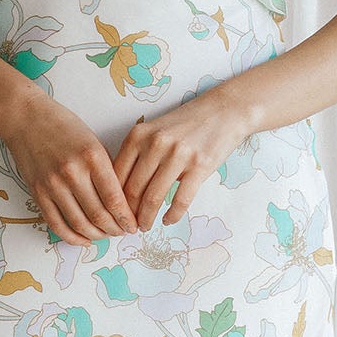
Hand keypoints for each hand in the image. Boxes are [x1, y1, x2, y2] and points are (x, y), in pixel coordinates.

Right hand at [0, 94, 142, 245]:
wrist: (25, 118)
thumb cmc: (63, 127)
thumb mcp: (93, 141)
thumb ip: (106, 170)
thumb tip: (122, 202)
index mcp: (92, 157)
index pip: (115, 199)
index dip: (127, 218)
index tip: (133, 225)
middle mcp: (72, 173)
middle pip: (99, 215)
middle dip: (115, 229)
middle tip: (122, 232)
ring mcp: (53, 185)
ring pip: (79, 223)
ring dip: (96, 235)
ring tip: (106, 235)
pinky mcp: (38, 193)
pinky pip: (56, 224)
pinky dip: (72, 237)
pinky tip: (84, 239)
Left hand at [110, 85, 256, 228]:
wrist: (224, 110)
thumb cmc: (187, 123)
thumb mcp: (154, 131)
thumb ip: (138, 154)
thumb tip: (123, 192)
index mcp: (138, 135)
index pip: (117, 175)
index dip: (113, 199)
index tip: (114, 213)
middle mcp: (155, 144)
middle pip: (133, 189)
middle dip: (128, 214)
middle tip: (128, 226)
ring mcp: (178, 155)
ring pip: (153, 198)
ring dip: (146, 218)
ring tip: (145, 226)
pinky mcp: (199, 166)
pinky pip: (181, 199)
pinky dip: (172, 215)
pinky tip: (168, 220)